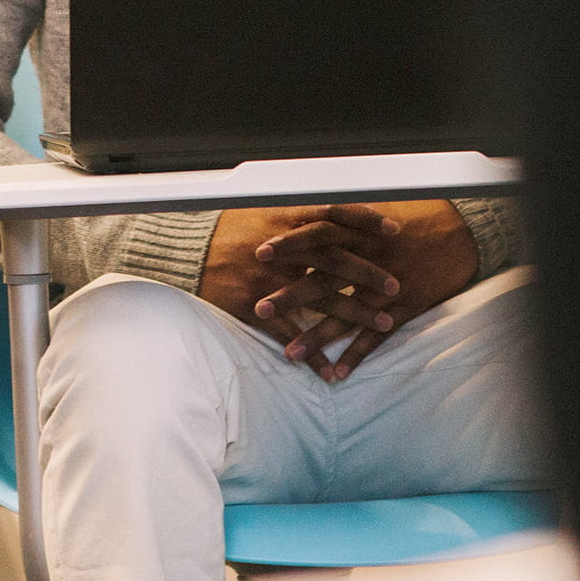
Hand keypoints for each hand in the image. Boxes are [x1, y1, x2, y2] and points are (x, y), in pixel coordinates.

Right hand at [198, 204, 402, 348]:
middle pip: (336, 259)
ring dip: (355, 314)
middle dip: (370, 274)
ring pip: (322, 299)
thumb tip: (321, 210)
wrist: (183, 254)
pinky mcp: (256, 307)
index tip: (394, 228)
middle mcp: (282, 249)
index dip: (365, 220)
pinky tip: (331, 370)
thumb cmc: (221, 231)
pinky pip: (291, 334)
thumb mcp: (256, 212)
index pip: (333, 214)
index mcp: (284, 220)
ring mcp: (271, 280)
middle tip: (396, 287)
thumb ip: (291, 215)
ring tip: (384, 326)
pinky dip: (312, 354)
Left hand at [270, 200, 480, 381]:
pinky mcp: (406, 308)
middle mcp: (371, 260)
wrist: (460, 235)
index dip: (290, 244)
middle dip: (291, 296)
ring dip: (318, 336)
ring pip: (347, 315)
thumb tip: (307, 221)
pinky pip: (378, 336)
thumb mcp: (377, 216)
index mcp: (361, 234)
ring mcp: (388, 287)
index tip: (259, 253)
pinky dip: (357, 355)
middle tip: (260, 309)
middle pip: (324, 279)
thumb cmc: (414, 222)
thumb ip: (344, 225)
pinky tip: (337, 373)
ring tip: (289, 354)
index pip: (319, 235)